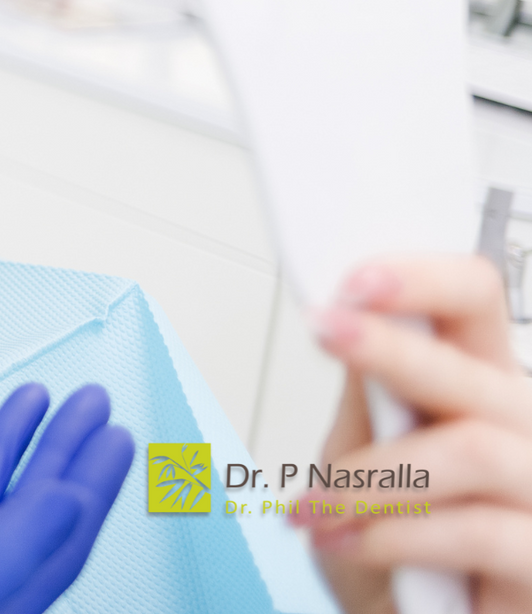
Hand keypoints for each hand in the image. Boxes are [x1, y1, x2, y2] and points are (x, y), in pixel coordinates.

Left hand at [293, 258, 531, 612]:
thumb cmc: (381, 547)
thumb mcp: (355, 459)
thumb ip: (367, 397)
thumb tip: (346, 316)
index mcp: (480, 387)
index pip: (478, 304)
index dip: (425, 281)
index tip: (354, 279)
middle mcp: (526, 431)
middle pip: (478, 373)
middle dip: (393, 347)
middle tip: (325, 330)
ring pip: (475, 450)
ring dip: (375, 475)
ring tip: (316, 506)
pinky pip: (478, 530)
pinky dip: (393, 534)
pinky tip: (348, 542)